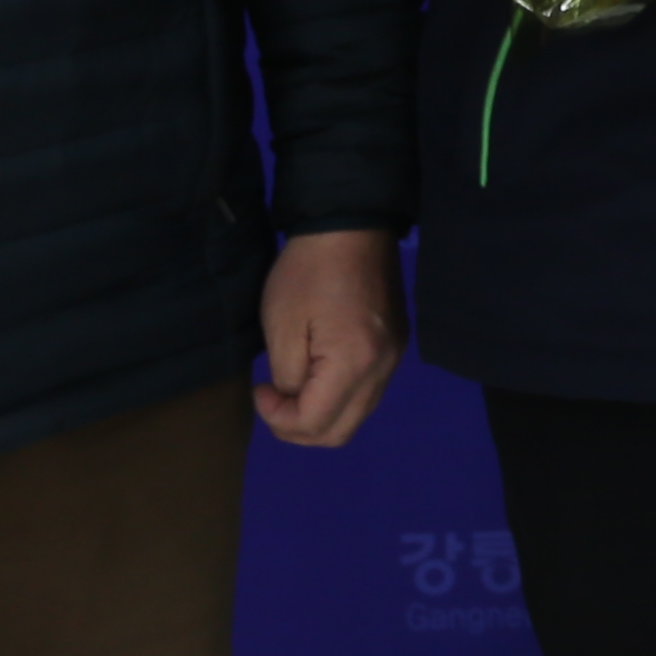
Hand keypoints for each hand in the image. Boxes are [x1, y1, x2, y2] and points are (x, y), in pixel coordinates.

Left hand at [256, 228, 406, 447]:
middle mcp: (383, 369)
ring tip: (293, 390)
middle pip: (342, 432)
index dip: (279, 419)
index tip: (259, 390)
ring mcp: (394, 358)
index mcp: (354, 364)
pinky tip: (319, 373)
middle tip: (273, 402)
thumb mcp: (281, 325)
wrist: (352, 224)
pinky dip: (340, 397)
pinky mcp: (396, 344)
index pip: (315, 423)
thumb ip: (288, 376)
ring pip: (357, 415)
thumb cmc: (308, 272)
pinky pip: (368, 391)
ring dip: (321, 415)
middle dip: (300, 429)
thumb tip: (294, 398)